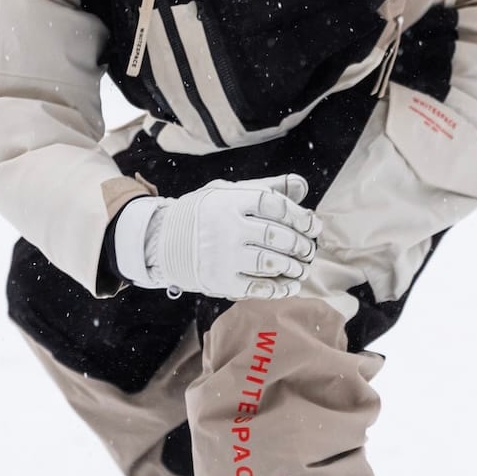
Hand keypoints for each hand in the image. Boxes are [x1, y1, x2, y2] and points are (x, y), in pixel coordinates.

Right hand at [113, 174, 322, 300]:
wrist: (163, 241)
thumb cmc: (205, 213)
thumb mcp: (228, 192)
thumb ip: (266, 188)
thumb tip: (303, 187)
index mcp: (230, 200)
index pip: (276, 206)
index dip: (300, 216)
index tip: (313, 225)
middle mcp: (227, 227)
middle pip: (278, 236)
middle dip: (301, 244)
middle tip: (309, 249)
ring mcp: (223, 255)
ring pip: (271, 262)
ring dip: (294, 267)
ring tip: (302, 267)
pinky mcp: (220, 280)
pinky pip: (258, 287)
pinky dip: (279, 288)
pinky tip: (290, 285)